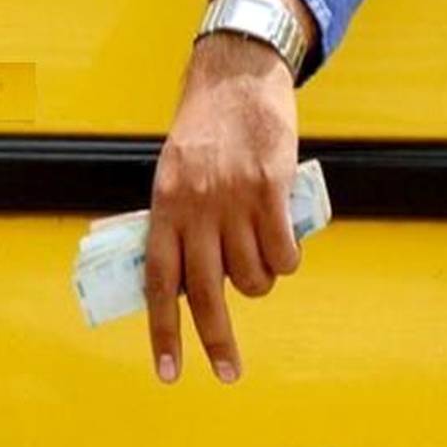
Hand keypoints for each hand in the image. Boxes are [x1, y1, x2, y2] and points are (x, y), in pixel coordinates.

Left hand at [146, 0, 314, 383]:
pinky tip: (284, 243)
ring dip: (260, 281)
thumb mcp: (173, 173)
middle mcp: (196, 208)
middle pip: (206, 292)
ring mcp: (234, 199)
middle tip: (228, 371)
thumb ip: (178, 223)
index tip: (170, 371)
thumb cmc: (204, 127)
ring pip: (253, 276)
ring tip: (262, 258)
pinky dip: (287, 258)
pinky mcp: (271, 188)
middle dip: (216, 341)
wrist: (236, 75)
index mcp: (165, 206)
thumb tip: (187, 279)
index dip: (163, 330)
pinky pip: (284, 250)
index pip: (159, 281)